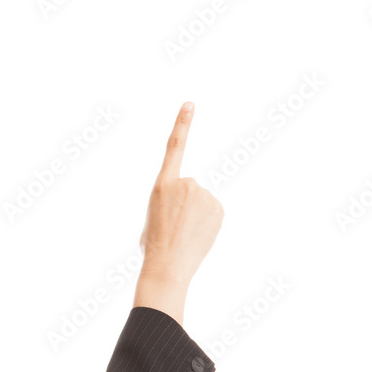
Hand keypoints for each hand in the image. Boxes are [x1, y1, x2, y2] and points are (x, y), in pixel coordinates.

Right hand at [138, 102, 222, 283]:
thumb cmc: (154, 245)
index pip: (174, 147)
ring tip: (184, 233)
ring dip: (196, 215)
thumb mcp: (153, 214)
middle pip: (189, 188)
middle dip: (184, 204)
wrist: (167, 267)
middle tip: (174, 225)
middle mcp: (186, 183)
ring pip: (202, 201)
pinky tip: (197, 235)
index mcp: (162, 184)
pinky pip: (213, 211)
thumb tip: (189, 204)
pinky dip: (207, 222)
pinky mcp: (218, 208)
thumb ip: (169, 200)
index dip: (182, 124)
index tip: (190, 104)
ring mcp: (205, 195)